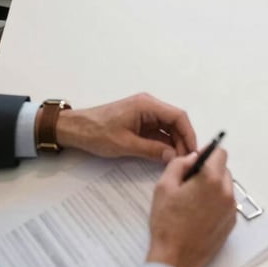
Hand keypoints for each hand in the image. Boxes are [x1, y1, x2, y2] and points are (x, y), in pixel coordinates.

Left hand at [54, 93, 197, 162]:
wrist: (74, 129)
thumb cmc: (97, 133)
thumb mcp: (125, 144)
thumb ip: (151, 150)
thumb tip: (173, 156)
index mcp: (147, 105)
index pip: (178, 116)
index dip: (189, 133)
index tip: (193, 150)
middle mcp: (149, 106)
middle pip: (175, 121)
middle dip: (183, 140)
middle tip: (187, 160)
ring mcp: (145, 114)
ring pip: (168, 127)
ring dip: (174, 143)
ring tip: (178, 161)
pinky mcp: (140, 122)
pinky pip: (158, 131)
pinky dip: (164, 143)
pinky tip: (167, 156)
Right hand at [146, 148, 235, 266]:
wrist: (176, 260)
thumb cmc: (167, 223)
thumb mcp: (164, 187)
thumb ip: (179, 164)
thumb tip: (193, 158)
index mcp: (211, 179)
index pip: (220, 153)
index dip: (206, 155)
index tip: (195, 164)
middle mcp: (227, 191)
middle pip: (224, 169)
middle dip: (209, 171)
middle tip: (190, 185)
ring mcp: (231, 208)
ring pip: (226, 186)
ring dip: (214, 187)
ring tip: (194, 202)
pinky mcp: (232, 222)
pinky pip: (227, 202)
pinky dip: (217, 202)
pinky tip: (200, 214)